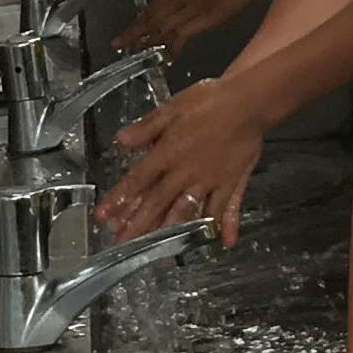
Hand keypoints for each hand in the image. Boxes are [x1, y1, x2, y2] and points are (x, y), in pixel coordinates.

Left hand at [99, 77, 269, 245]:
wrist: (248, 100)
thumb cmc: (210, 101)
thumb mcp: (171, 107)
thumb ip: (147, 127)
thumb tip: (122, 140)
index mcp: (168, 152)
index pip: (137, 180)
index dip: (118, 199)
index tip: (103, 216)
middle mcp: (186, 172)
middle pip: (158, 202)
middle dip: (138, 225)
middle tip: (122, 243)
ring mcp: (210, 180)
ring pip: (188, 210)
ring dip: (172, 231)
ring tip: (159, 251)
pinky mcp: (232, 182)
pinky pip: (229, 207)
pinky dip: (227, 225)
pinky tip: (224, 242)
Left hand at [118, 0, 265, 54]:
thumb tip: (187, 7)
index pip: (153, 7)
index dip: (139, 20)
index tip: (129, 29)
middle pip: (151, 18)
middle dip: (134, 32)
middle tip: (119, 44)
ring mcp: (190, 8)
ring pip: (161, 26)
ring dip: (147, 40)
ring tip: (135, 51)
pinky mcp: (203, 18)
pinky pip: (181, 35)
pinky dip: (172, 47)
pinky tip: (168, 58)